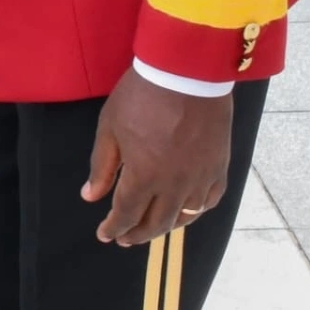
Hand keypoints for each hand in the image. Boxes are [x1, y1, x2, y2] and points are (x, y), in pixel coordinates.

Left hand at [82, 70, 234, 246]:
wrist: (186, 71)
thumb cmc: (142, 95)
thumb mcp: (110, 127)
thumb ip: (102, 166)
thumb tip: (90, 196)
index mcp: (144, 176)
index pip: (126, 214)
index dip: (114, 228)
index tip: (105, 234)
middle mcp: (174, 185)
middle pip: (156, 222)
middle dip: (137, 234)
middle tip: (125, 238)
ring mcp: (200, 177)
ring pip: (184, 216)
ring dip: (166, 227)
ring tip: (152, 228)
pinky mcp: (219, 166)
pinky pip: (209, 200)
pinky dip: (196, 211)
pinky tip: (186, 211)